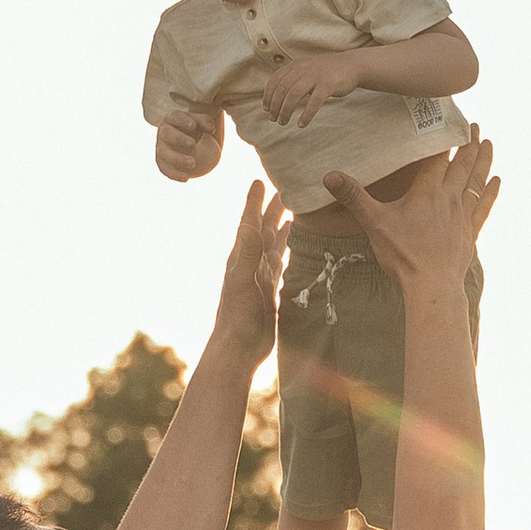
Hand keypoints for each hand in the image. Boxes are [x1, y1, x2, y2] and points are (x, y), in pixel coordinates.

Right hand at [153, 105, 223, 182]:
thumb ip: (206, 122)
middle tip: (194, 144)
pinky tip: (186, 178)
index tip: (193, 126)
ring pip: (164, 153)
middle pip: (167, 134)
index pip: (175, 117)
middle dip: (179, 139)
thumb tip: (211, 129)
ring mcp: (161, 147)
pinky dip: (175, 174)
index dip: (183, 121)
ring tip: (193, 163)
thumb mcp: (200, 122)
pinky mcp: (162, 162)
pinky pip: (165, 169)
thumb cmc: (194, 129)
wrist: (187, 143)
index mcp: (172, 118)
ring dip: (177, 159)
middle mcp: (164, 132)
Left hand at [210, 179, 290, 374]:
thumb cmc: (237, 317)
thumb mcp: (242, 282)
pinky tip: (293, 250)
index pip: (249, 223)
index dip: (254, 202)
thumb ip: (247, 254)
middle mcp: (250, 265)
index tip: (260, 180)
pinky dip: (286, 254)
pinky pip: (280, 266)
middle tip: (285, 188)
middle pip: (264, 230)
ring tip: (292, 213)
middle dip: (272, 209)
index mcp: (241, 258)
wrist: (238, 349)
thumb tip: (250, 225)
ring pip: (273, 246)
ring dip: (281, 229)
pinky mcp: (269, 293)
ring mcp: (260, 279)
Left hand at [259, 49, 358, 124]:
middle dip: (275, 106)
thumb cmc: (326, 72)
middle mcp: (304, 69)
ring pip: (294, 95)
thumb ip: (293, 78)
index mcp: (296, 65)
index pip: (275, 80)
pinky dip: (306, 115)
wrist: (352, 65)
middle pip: (282, 89)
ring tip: (283, 122)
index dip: (268, 95)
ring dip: (286, 111)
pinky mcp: (328, 85)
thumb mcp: (306, 69)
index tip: (266, 108)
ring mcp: (316, 76)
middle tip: (273, 119)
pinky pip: (314, 102)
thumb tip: (276, 97)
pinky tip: (301, 124)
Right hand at [321, 127, 496, 286]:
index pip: (437, 157)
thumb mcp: (374, 223)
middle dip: (468, 143)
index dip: (443, 137)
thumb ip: (354, 197)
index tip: (449, 119)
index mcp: (427, 191)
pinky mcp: (471, 233)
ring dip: (483, 160)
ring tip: (489, 144)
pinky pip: (484, 206)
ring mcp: (463, 215)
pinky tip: (496, 181)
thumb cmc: (404, 254)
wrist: (433, 285)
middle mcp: (449, 198)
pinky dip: (490, 191)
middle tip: (474, 125)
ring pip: (476, 181)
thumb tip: (329, 176)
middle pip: (462, 164)